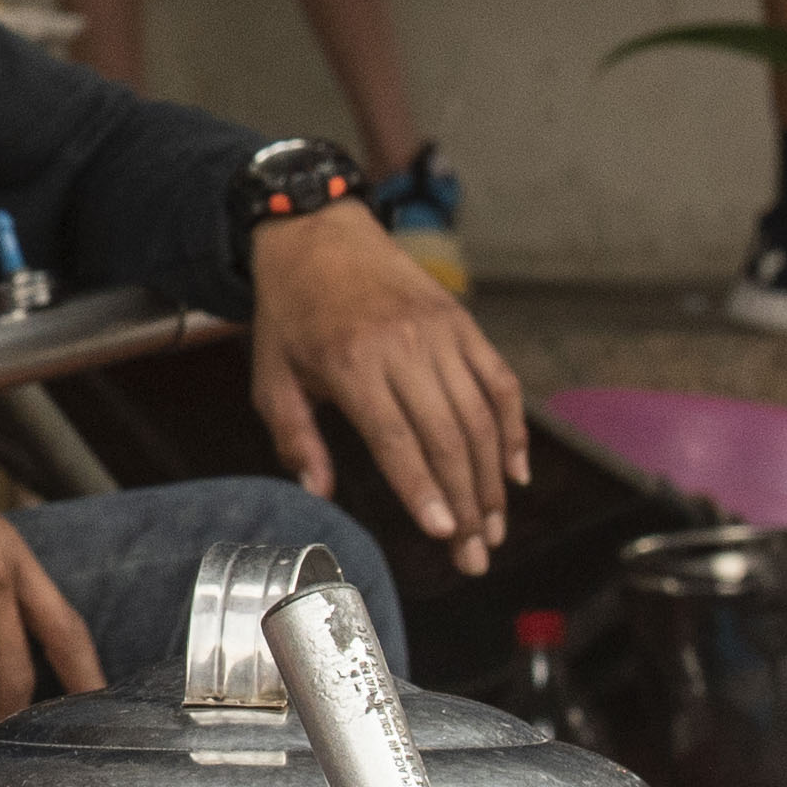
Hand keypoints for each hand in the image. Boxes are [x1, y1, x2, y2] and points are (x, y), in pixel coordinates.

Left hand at [247, 203, 522, 565]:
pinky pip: (499, 381)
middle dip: (466, 504)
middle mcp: (403, 346)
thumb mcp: (272, 374)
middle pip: (447, 437)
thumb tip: (319, 492)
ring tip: (493, 528)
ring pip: (480, 416)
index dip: (422, 489)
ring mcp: (439, 332)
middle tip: (475, 554)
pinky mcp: (462, 323)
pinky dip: (513, 429)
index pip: (396, 438)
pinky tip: (515, 472)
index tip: (443, 532)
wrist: (317, 233)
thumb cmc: (292, 311)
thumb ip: (294, 436)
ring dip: (492, 479)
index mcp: (351, 363)